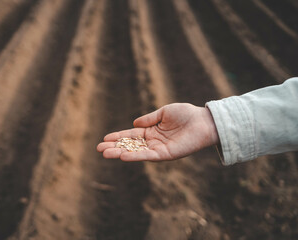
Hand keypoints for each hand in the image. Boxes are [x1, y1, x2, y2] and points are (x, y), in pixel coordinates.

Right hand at [97, 103, 218, 160]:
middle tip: (99, 149)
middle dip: (114, 147)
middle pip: (129, 145)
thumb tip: (134, 123)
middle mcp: (153, 141)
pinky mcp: (165, 155)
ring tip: (105, 154)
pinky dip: (135, 156)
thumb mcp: (164, 112)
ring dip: (120, 153)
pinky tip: (123, 156)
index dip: (118, 136)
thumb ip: (149, 119)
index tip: (104, 139)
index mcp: (151, 131)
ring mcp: (158, 149)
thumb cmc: (186, 114)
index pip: (131, 135)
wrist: (203, 121)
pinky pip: (148, 156)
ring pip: (135, 152)